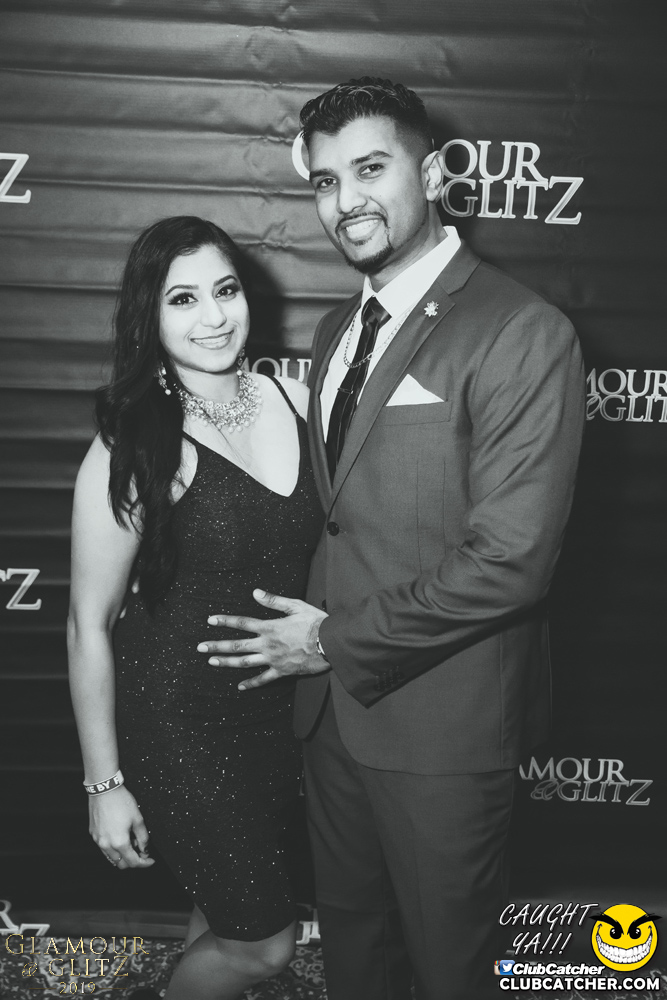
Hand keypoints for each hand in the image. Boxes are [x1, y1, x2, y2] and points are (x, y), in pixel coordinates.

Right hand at [89, 785, 154, 869]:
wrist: (104, 789)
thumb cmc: (120, 801)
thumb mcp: (138, 819)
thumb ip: (143, 837)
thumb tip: (145, 849)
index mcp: (119, 842)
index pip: (133, 862)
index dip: (144, 863)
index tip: (150, 860)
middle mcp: (106, 845)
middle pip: (121, 864)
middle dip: (133, 861)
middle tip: (142, 851)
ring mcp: (98, 841)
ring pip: (111, 858)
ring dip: (123, 855)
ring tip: (131, 841)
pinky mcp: (93, 835)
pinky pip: (104, 849)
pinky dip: (114, 848)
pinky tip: (120, 837)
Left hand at [199, 589, 329, 689]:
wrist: (330, 643)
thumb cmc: (315, 622)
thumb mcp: (295, 606)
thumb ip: (274, 601)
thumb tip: (256, 593)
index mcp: (269, 627)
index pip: (242, 623)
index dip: (225, 621)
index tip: (210, 620)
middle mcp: (267, 644)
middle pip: (237, 645)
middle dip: (216, 645)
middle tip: (200, 647)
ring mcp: (273, 659)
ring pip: (245, 662)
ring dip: (227, 662)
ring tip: (212, 661)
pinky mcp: (282, 671)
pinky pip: (263, 679)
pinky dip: (251, 684)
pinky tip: (240, 687)